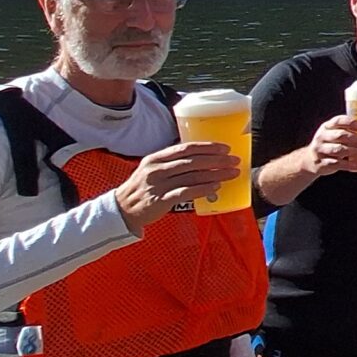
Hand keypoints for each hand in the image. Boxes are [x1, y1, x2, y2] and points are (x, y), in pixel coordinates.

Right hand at [112, 141, 237, 232]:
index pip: (186, 148)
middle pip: (192, 161)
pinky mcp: (160, 200)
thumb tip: (201, 157)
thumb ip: (172, 162)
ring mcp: (158, 185)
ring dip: (215, 174)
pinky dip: (203, 189)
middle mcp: (156, 169)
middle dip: (216, 160)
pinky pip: (186, 192)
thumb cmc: (142, 188)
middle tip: (234, 161)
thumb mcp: (152, 169)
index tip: (225, 148)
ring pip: (192, 176)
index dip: (207, 147)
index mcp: (156, 158)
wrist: (122, 210)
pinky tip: (216, 187)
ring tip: (231, 173)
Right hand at [307, 115, 356, 174]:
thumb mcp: (333, 134)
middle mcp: (322, 137)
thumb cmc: (329, 144)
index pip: (338, 121)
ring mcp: (320, 150)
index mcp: (327, 127)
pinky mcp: (322, 164)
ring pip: (339, 149)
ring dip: (356, 151)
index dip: (351, 122)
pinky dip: (350, 164)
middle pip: (340, 135)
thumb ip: (348, 132)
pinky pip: (337, 164)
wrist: (309, 160)